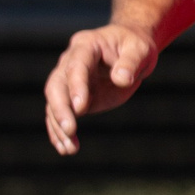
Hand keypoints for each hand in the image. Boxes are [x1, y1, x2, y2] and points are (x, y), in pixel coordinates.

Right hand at [44, 23, 158, 155]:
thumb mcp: (140, 50)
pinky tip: (67, 148)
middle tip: (70, 130)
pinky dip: (60, 133)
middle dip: (61, 110)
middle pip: (56, 86)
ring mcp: (67, 81)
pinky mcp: (71, 98)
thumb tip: (121, 79)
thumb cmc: (134, 46)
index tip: (80, 108)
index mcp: (85, 46)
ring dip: (59, 127)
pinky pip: (59, 116)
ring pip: (54, 104)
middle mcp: (68, 63)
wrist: (128, 52)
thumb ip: (131, 62)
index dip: (76, 86)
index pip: (75, 66)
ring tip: (70, 148)